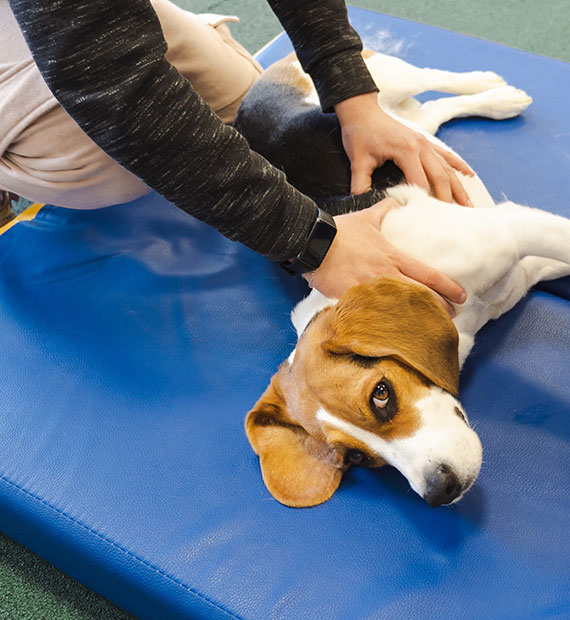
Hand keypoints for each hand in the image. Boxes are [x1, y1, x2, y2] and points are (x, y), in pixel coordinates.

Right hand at [305, 197, 465, 315]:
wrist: (313, 243)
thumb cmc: (340, 230)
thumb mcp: (367, 217)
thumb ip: (385, 210)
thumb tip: (397, 201)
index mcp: (393, 257)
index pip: (428, 275)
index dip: (448, 287)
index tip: (462, 296)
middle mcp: (386, 275)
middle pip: (420, 297)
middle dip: (440, 309)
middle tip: (452, 318)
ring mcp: (369, 290)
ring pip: (400, 310)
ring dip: (417, 320)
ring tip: (429, 329)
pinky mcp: (353, 300)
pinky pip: (374, 317)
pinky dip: (387, 326)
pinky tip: (395, 335)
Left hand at [334, 92, 473, 205]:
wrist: (362, 110)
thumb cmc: (360, 133)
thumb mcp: (358, 160)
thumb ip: (360, 183)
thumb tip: (362, 203)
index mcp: (407, 151)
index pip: (420, 182)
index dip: (423, 201)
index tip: (426, 218)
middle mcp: (421, 146)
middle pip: (440, 177)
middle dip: (447, 198)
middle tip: (453, 218)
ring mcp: (426, 143)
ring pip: (448, 168)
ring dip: (458, 187)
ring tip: (468, 204)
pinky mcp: (425, 142)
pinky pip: (447, 155)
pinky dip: (458, 166)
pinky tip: (469, 175)